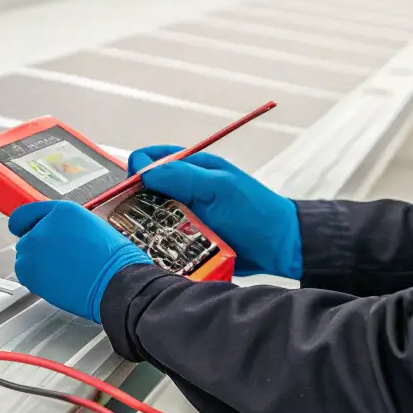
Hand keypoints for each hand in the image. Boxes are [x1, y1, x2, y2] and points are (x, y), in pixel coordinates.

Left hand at [9, 200, 152, 323]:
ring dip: (38, 264)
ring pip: (25, 257)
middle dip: (40, 248)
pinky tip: (60, 280)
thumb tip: (52, 233)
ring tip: (64, 270)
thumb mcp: (90, 227)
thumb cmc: (113, 260)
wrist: (116, 282)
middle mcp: (43, 225)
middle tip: (62, 259)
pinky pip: (26, 274)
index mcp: (62, 211)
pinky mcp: (28, 271)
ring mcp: (33, 248)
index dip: (29, 224)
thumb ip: (64, 226)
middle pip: (26, 237)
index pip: (27, 213)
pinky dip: (38, 279)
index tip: (27, 230)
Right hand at [129, 147, 301, 278]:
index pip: (148, 160)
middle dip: (135, 205)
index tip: (133, 193)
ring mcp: (184, 214)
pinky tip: (158, 252)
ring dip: (146, 229)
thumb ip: (182, 176)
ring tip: (147, 239)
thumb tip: (143, 171)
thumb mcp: (219, 187)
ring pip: (149, 218)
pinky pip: (162, 239)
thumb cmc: (255, 212)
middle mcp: (183, 189)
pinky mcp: (186, 238)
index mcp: (190, 167)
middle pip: (143, 192)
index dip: (137, 173)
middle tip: (137, 221)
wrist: (279, 247)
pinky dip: (158, 245)